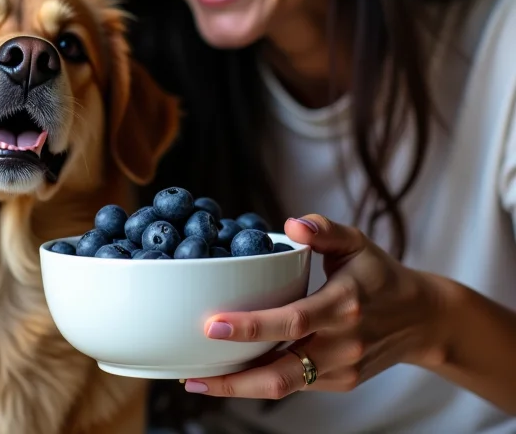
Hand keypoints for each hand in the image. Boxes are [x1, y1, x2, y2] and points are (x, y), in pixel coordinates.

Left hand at [183, 215, 443, 398]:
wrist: (423, 319)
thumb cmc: (380, 274)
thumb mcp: (357, 242)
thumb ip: (324, 229)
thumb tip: (290, 224)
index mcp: (344, 304)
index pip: (293, 321)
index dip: (252, 327)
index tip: (213, 324)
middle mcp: (343, 343)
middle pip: (283, 370)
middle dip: (235, 376)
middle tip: (191, 371)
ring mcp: (343, 369)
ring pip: (286, 387)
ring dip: (240, 389)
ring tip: (198, 381)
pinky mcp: (341, 383)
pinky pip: (297, 385)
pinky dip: (261, 383)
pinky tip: (231, 374)